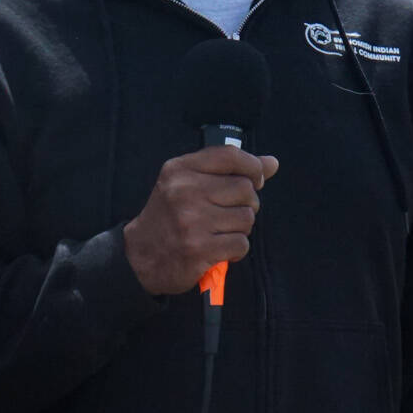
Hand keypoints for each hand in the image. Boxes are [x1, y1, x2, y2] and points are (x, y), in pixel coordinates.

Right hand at [123, 146, 279, 295]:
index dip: (253, 166)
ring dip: (241, 229)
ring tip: (221, 232)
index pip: (229, 156)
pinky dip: (236, 249)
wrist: (140, 256)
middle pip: (244, 189)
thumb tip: (272, 163)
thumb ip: (229, 171)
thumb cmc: (170, 216)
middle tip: (231, 213)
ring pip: (246, 218)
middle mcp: (183, 192)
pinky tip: (220, 249)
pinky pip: (241, 244)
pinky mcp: (199, 249)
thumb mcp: (188, 184)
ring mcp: (191, 221)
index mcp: (180, 170)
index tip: (257, 179)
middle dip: (248, 204)